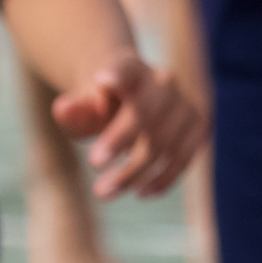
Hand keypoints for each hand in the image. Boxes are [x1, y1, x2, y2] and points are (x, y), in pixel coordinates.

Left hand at [42, 50, 202, 199]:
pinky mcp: (198, 128)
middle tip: (93, 165)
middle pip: (145, 113)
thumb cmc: (100, 108)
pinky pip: (184, 158)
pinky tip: (140, 192)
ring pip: (164, 143)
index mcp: (132, 69)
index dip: (118, 74)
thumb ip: (73, 110)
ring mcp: (185, 105)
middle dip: (119, 141)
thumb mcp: (81, 107)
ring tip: (104, 193)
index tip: (102, 79)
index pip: (125, 70)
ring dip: (134, 172)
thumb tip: (64, 109)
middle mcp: (164, 82)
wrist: (132, 103)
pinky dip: (163, 179)